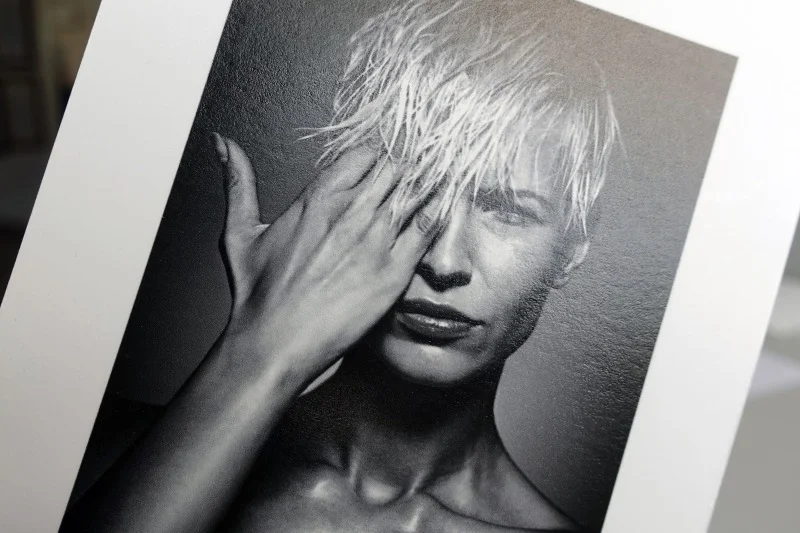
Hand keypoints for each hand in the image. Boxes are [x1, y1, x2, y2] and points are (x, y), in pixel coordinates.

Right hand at [211, 133, 436, 385]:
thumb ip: (238, 182)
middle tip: (407, 186)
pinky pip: (430, 228)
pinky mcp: (395, 272)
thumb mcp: (240, 231)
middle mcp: (350, 214)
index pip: (364, 156)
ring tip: (431, 192)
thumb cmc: (257, 295)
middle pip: (396, 170)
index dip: (375, 161)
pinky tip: (443, 212)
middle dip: (403, 174)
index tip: (378, 172)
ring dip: (426, 189)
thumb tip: (223, 143)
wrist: (276, 344)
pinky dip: (440, 214)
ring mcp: (376, 243)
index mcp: (317, 199)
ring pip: (417, 193)